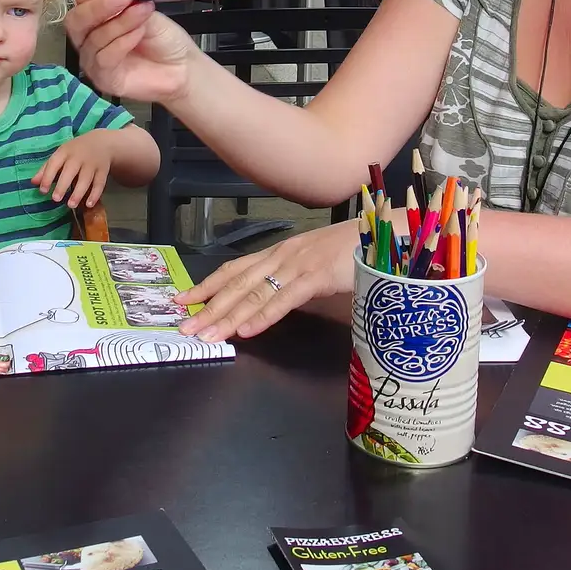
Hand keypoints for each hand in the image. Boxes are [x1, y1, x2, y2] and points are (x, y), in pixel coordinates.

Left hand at [33, 129, 115, 207]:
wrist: (101, 142)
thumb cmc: (75, 151)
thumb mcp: (61, 155)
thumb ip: (47, 168)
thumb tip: (33, 183)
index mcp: (65, 151)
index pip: (54, 163)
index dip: (47, 176)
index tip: (42, 190)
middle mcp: (79, 157)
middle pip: (70, 171)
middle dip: (63, 185)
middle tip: (55, 199)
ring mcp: (92, 163)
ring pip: (86, 179)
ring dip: (78, 192)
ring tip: (71, 205)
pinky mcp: (103, 170)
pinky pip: (100, 183)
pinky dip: (95, 194)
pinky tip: (89, 204)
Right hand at [63, 0, 195, 104]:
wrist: (182, 66)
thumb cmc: (163, 39)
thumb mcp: (147, 11)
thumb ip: (132, 0)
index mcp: (96, 17)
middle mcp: (88, 38)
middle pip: (75, 20)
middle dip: (100, 6)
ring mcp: (93, 60)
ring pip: (94, 38)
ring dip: (121, 23)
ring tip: (143, 14)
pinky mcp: (103, 79)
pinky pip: (104, 58)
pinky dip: (122, 42)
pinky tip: (139, 34)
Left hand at [174, 220, 361, 341]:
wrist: (386, 233)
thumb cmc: (354, 250)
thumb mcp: (316, 265)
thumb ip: (295, 281)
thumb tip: (274, 302)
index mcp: (280, 253)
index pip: (235, 269)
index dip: (208, 285)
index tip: (184, 300)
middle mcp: (283, 256)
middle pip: (237, 283)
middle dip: (209, 306)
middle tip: (184, 326)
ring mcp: (299, 265)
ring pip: (255, 293)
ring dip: (228, 316)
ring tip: (208, 335)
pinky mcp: (317, 276)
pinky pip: (285, 299)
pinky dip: (264, 316)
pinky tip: (247, 331)